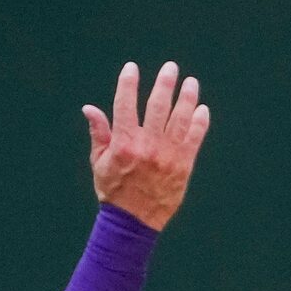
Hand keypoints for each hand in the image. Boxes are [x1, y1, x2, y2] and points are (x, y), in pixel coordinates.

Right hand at [81, 60, 211, 230]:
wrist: (134, 222)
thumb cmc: (114, 191)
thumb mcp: (100, 163)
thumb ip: (99, 134)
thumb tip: (89, 108)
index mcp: (124, 143)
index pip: (125, 104)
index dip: (128, 83)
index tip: (132, 68)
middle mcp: (147, 146)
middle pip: (158, 106)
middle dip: (165, 83)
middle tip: (171, 67)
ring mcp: (168, 155)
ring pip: (180, 119)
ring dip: (187, 98)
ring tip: (191, 83)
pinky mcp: (184, 166)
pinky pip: (195, 139)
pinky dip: (200, 123)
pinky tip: (202, 109)